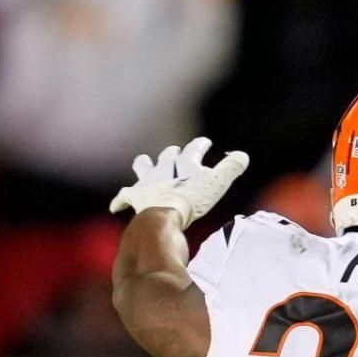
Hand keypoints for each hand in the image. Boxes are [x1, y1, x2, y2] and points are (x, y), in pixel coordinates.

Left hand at [109, 137, 248, 228]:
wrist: (165, 214)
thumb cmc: (192, 200)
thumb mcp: (217, 183)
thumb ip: (231, 168)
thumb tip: (243, 156)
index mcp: (185, 163)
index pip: (194, 149)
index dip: (200, 145)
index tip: (205, 142)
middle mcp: (164, 168)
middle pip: (167, 156)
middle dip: (172, 153)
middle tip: (175, 151)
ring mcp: (148, 182)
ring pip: (143, 167)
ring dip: (144, 165)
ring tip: (144, 162)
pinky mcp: (136, 198)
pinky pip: (124, 197)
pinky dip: (120, 201)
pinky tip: (114, 207)